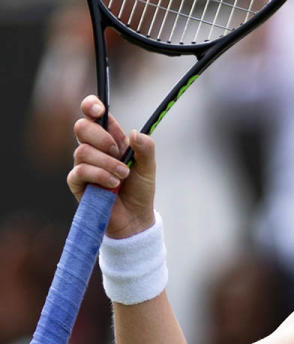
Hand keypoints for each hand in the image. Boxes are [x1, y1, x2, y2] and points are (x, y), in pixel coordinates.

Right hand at [69, 95, 156, 237]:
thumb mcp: (149, 167)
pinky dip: (100, 175)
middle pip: (81, 127)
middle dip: (101, 137)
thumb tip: (134, 133)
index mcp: (111, 139)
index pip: (93, 115)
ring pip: (82, 151)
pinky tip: (113, 184)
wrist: (135, 218)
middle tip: (118, 152)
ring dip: (107, 163)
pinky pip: (81, 171)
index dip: (91, 106)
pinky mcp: (77, 182)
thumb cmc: (140, 190)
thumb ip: (146, 149)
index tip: (98, 109)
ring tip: (123, 176)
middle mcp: (94, 149)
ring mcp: (83, 165)